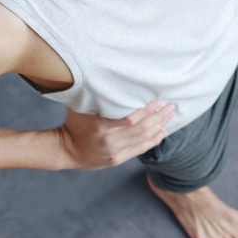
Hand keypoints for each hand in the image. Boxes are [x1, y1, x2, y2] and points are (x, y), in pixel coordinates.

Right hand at [56, 99, 175, 169]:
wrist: (66, 151)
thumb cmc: (73, 124)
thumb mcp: (80, 107)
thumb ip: (95, 96)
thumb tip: (110, 78)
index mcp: (101, 127)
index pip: (131, 119)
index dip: (147, 110)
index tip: (158, 100)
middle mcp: (110, 141)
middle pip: (142, 129)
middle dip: (159, 117)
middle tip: (171, 106)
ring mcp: (115, 152)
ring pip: (143, 140)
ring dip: (160, 127)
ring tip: (170, 116)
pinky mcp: (117, 160)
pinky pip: (140, 150)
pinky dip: (153, 141)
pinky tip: (162, 132)